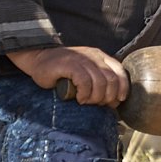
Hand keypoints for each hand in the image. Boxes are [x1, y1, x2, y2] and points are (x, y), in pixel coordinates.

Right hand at [8, 45, 129, 107]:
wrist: (38, 59)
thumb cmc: (62, 71)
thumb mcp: (85, 72)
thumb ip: (98, 81)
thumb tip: (113, 102)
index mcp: (100, 56)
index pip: (120, 72)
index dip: (122, 89)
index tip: (116, 101)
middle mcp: (94, 56)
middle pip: (111, 80)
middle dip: (107, 97)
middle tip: (97, 105)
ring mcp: (82, 59)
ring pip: (99, 82)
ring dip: (95, 97)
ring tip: (86, 102)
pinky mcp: (70, 64)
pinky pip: (85, 82)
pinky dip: (84, 94)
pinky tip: (78, 98)